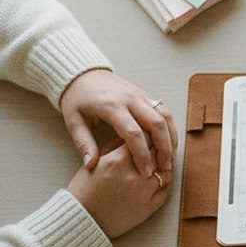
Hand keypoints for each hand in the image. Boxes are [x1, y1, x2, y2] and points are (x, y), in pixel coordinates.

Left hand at [59, 69, 176, 177]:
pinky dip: (170, 128)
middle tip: (164, 168)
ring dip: (171, 138)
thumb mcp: (73, 121)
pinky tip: (169, 143)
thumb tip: (91, 165)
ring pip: (166, 117)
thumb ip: (84, 143)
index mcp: (112, 106)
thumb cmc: (77, 98)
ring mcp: (141, 95)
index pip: (134, 133)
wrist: (83, 74)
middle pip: (157, 124)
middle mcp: (130, 99)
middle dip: (164, 149)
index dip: (142, 155)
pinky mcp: (146, 95)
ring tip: (171, 158)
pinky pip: (164, 111)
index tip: (145, 172)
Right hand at [67, 141, 171, 238]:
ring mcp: (143, 192)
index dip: (148, 133)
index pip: (144, 137)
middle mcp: (133, 175)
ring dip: (166, 164)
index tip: (148, 133)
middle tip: (160, 144)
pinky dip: (167, 181)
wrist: (82, 219)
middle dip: (159, 147)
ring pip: (166, 171)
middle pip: (158, 153)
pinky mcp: (148, 208)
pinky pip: (166, 190)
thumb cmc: (84, 190)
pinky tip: (164, 176)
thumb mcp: (95, 162)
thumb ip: (114, 145)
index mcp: (117, 161)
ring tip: (164, 160)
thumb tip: (130, 135)